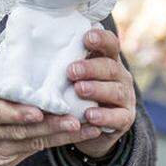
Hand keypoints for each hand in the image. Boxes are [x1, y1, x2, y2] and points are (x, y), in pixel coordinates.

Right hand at [0, 90, 101, 165]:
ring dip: (60, 135)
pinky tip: (79, 136)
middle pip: (20, 130)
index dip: (16, 113)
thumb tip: (13, 51)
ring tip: (85, 127)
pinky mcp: (7, 161)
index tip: (37, 111)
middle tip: (73, 119)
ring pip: (32, 142)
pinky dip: (58, 143)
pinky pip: (35, 151)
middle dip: (48, 125)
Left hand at [69, 29, 136, 158]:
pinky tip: (89, 115)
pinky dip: (104, 116)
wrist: (92, 127)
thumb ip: (66, 63)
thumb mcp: (74, 76)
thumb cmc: (77, 93)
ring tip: (79, 90)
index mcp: (108, 60)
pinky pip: (118, 117)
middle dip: (91, 68)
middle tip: (71, 71)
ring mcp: (125, 97)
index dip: (101, 39)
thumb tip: (39, 47)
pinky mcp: (125, 118)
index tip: (87, 38)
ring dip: (97, 89)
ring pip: (115, 91)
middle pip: (110, 67)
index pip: (110, 44)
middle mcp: (120, 76)